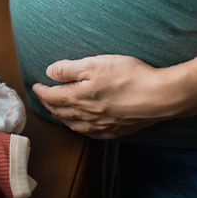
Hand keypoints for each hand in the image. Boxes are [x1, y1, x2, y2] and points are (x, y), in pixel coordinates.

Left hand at [32, 55, 187, 139]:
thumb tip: (49, 72)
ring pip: (74, 125)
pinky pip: (91, 133)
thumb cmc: (128, 76)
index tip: (35, 86)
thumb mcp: (94, 64)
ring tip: (58, 111)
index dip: (41, 91)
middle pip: (60, 112)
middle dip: (49, 104)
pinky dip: (80, 128)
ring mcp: (102, 125)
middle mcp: (86, 115)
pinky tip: (82, 125)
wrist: (161, 96)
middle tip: (44, 97)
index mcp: (78, 98)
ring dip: (62, 117)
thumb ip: (69, 69)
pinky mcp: (117, 130)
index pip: (51, 97)